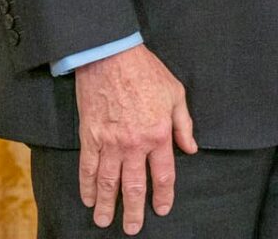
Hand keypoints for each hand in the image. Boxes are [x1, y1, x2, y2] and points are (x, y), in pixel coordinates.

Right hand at [74, 44, 197, 233]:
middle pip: (133, 186)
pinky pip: (87, 167)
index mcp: (159, 134)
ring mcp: (110, 142)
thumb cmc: (146, 72)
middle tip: (131, 228)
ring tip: (104, 221)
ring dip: (107, 205)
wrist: (111, 56)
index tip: (161, 209)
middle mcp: (134, 144)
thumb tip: (191, 148)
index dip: (162, 196)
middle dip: (133, 211)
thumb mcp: (175, 93)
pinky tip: (88, 198)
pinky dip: (86, 185)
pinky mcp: (90, 136)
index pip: (163, 175)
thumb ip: (184, 124)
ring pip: (108, 182)